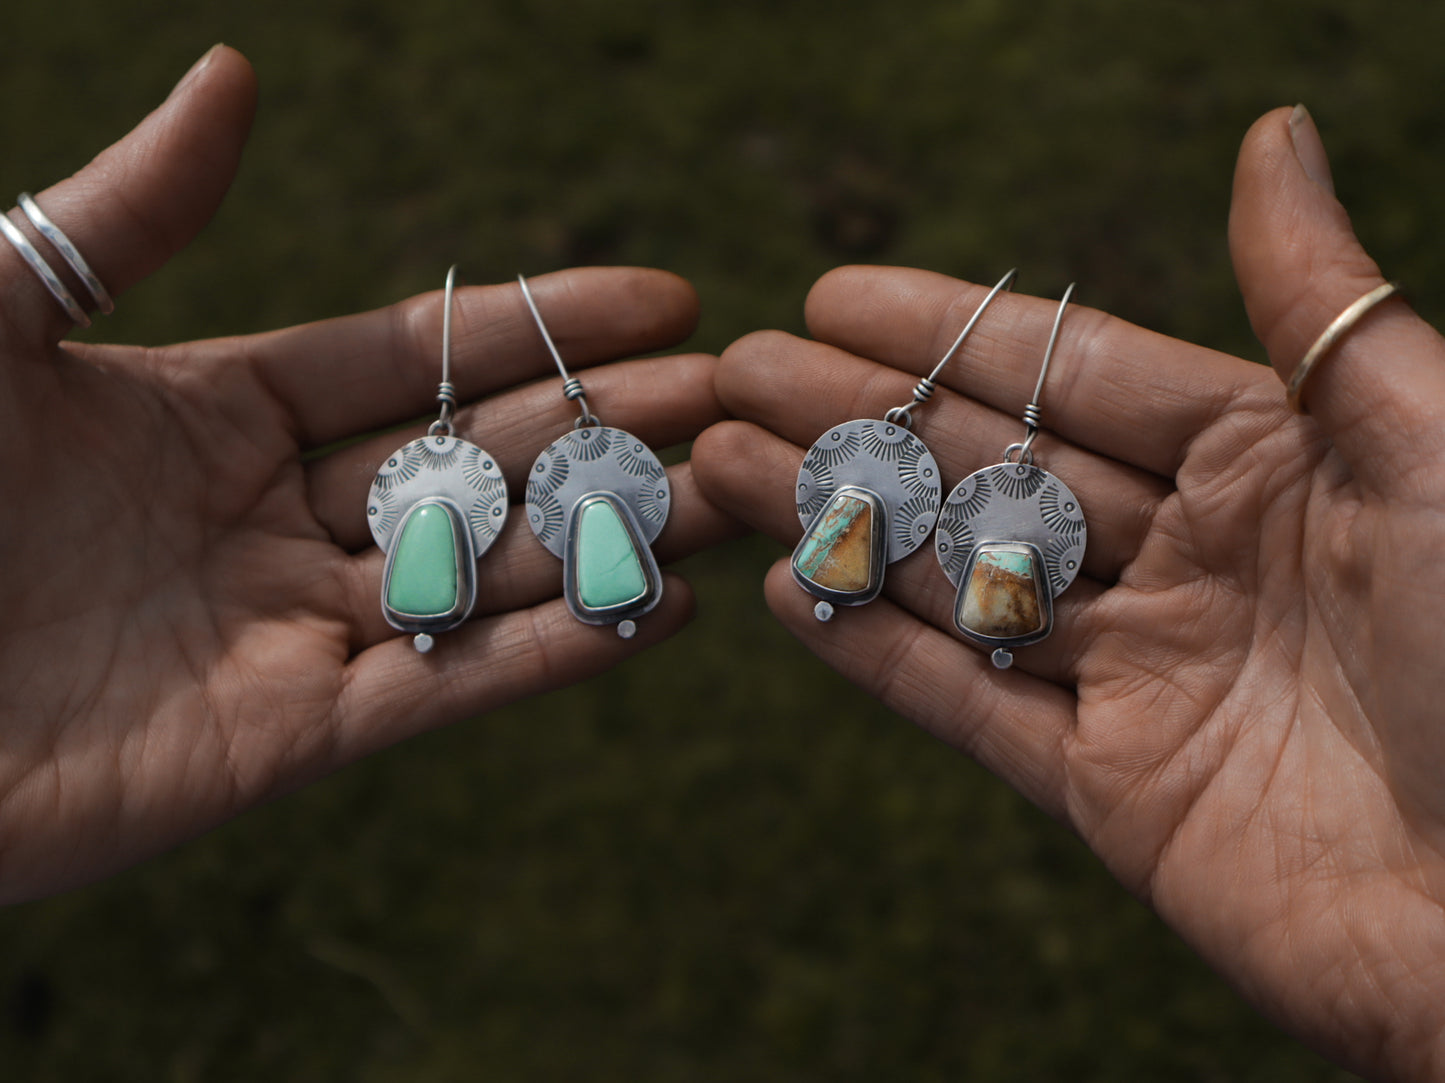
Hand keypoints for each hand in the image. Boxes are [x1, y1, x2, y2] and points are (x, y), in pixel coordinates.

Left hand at [0, 47, 730, 903]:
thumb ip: (128, 216)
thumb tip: (234, 74)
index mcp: (207, 415)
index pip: (411, 355)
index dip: (536, 321)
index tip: (660, 296)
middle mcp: (266, 521)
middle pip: (470, 458)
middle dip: (604, 420)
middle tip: (729, 388)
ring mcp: (286, 634)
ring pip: (480, 570)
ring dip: (606, 532)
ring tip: (732, 489)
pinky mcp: (288, 741)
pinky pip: (447, 687)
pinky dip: (555, 653)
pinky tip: (659, 609)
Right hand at [694, 106, 1444, 1080]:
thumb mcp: (1428, 447)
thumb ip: (1316, 305)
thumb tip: (1273, 131)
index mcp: (1270, 467)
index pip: (1076, 376)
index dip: (952, 331)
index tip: (834, 292)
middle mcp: (1196, 564)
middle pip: (994, 472)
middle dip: (863, 417)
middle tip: (741, 369)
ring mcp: (1145, 681)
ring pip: (962, 580)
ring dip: (844, 520)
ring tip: (723, 462)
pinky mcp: (1114, 793)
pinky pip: (972, 708)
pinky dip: (878, 655)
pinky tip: (791, 589)